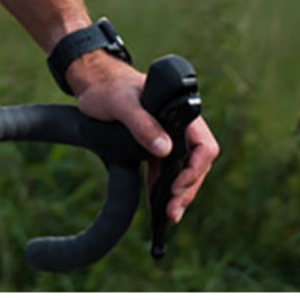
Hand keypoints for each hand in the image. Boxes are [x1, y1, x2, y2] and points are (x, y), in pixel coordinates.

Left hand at [69, 57, 220, 226]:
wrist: (95, 85)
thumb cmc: (109, 88)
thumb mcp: (122, 104)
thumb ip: (142, 123)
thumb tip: (165, 149)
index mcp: (180, 111)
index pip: (204, 145)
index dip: (195, 169)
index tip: (177, 186)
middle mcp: (180, 124)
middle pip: (197, 162)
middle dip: (187, 189)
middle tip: (173, 211)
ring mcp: (169, 135)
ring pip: (184, 169)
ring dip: (178, 193)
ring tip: (170, 214)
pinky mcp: (155, 143)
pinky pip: (167, 169)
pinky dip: (164, 186)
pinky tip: (157, 201)